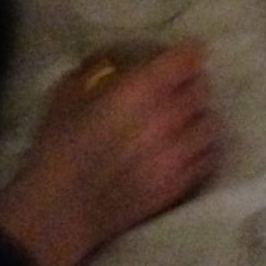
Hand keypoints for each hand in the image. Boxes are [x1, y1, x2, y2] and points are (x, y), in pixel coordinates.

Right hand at [0, 42, 218, 265]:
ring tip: (186, 120)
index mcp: (138, 92)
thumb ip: (95, 75)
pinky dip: (200, 148)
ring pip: (209, 125)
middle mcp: (166, 120)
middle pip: (200, 91)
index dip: (188, 54)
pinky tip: (185, 149)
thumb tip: (112, 66)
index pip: (185, 61)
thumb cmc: (56, 150)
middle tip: (179, 88)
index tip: (186, 54)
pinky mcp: (179, 185)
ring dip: (199, 117)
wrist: (59, 212)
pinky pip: (206, 158)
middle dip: (192, 85)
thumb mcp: (66, 97)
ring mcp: (177, 156)